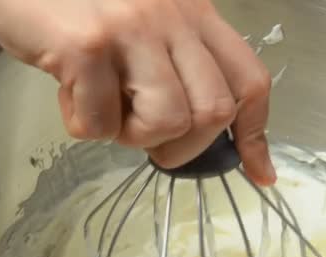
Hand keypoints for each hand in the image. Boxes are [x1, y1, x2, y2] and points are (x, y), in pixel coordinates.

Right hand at [0, 0, 275, 184]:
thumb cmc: (75, 4)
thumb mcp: (143, 24)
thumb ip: (174, 64)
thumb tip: (191, 128)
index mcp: (194, 13)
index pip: (249, 80)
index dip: (256, 134)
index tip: (258, 171)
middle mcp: (173, 17)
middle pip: (214, 112)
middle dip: (181, 147)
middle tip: (140, 132)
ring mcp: (132, 28)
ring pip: (168, 121)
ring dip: (130, 135)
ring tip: (100, 106)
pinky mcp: (87, 45)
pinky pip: (102, 122)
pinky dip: (82, 123)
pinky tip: (67, 91)